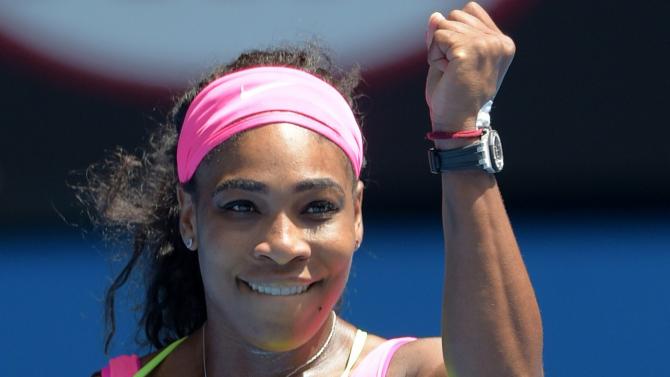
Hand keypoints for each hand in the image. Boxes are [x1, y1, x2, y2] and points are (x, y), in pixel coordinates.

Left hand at [425, 2, 514, 131]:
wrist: (456, 121)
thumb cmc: (454, 95)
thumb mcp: (450, 58)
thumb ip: (445, 35)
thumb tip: (435, 16)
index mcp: (501, 43)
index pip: (470, 12)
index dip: (454, 34)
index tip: (460, 62)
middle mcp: (498, 41)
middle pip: (456, 15)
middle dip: (445, 41)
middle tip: (454, 69)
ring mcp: (486, 44)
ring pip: (445, 24)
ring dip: (439, 49)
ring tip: (451, 72)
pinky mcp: (469, 49)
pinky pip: (438, 36)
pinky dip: (434, 55)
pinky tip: (446, 72)